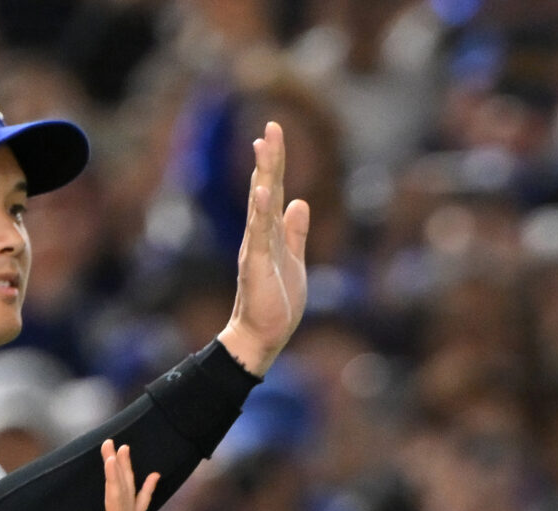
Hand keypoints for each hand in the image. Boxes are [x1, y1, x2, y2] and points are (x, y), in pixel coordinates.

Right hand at [76, 438, 164, 510]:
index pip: (114, 497)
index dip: (111, 476)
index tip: (108, 455)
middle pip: (123, 488)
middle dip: (118, 465)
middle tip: (112, 442)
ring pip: (130, 492)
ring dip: (127, 470)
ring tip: (125, 449)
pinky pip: (138, 505)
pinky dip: (145, 489)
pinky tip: (153, 477)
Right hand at [218, 123, 311, 376]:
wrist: (261, 336)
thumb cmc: (276, 302)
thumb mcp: (294, 259)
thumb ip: (295, 231)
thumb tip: (300, 202)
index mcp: (271, 232)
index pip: (274, 189)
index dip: (275, 162)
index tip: (273, 133)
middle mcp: (260, 234)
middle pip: (266, 188)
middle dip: (269, 157)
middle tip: (271, 126)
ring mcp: (256, 247)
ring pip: (260, 204)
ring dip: (263, 174)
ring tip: (264, 146)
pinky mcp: (256, 263)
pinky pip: (259, 233)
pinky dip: (261, 211)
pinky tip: (262, 190)